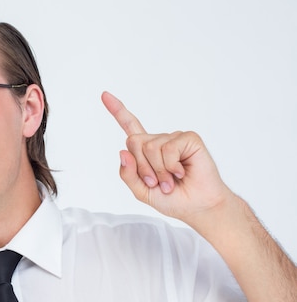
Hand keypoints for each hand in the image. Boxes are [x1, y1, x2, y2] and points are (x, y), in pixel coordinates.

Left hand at [101, 91, 234, 224]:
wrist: (197, 206)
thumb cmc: (172, 199)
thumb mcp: (141, 191)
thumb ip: (128, 174)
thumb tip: (122, 152)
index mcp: (146, 151)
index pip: (130, 126)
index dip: (118, 111)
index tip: (105, 95)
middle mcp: (159, 141)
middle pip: (133, 141)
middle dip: (141, 167)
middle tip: (156, 182)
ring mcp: (174, 138)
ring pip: (150, 147)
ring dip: (158, 171)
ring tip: (170, 181)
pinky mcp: (188, 139)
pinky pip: (168, 148)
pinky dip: (171, 166)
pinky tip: (181, 172)